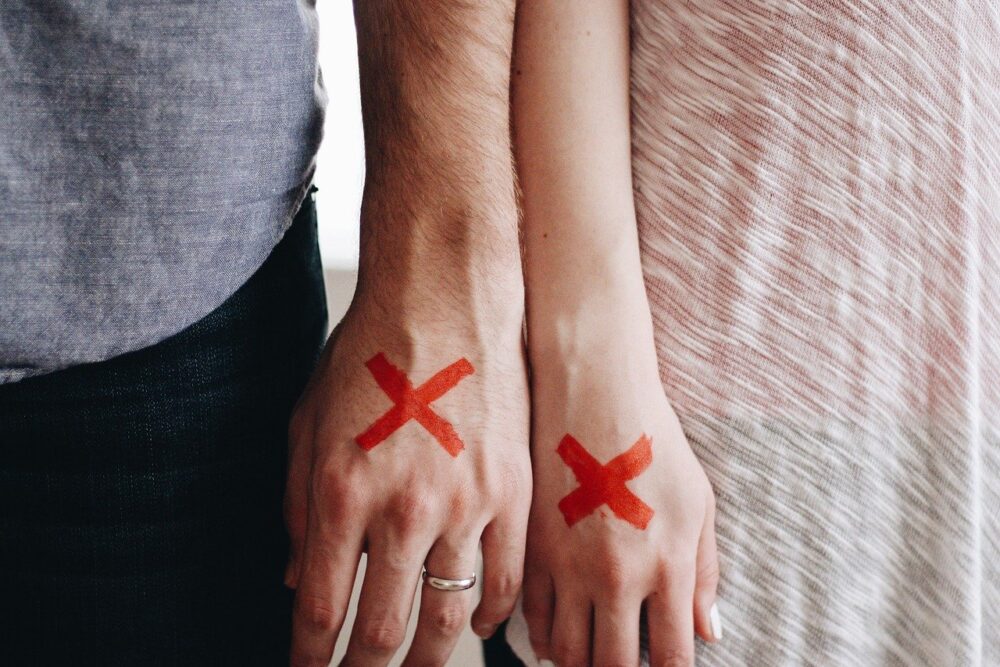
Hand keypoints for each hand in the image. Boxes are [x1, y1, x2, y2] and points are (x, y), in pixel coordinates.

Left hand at [284, 296, 529, 665]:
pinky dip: (491, 616)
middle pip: (382, 632)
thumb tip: (296, 581)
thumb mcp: (309, 423)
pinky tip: (478, 626)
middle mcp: (403, 507)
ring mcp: (465, 503)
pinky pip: (506, 580)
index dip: (309, 659)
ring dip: (425, 659)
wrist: (446, 296)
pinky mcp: (514, 492)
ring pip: (447, 617)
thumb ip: (296, 507)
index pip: (319, 610)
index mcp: (341, 490)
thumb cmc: (371, 353)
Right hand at [522, 353, 720, 665]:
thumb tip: (708, 630)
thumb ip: (704, 573)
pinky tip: (554, 640)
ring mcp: (569, 565)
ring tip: (589, 659)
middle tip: (622, 666)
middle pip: (612, 666)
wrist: (593, 394)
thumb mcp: (699, 503)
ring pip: (567, 652)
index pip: (669, 657)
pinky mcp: (533, 547)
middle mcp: (616, 577)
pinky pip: (532, 616)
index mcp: (667, 567)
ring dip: (579, 664)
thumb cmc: (652, 442)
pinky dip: (543, 638)